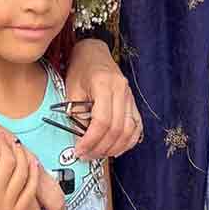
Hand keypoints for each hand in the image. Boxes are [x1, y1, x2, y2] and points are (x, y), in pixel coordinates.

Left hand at [66, 39, 141, 158]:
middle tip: (86, 156)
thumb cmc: (80, 70)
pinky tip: (115, 149)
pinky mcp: (133, 101)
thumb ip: (77, 113)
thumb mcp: (72, 89)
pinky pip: (136, 126)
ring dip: (114, 147)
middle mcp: (121, 89)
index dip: (90, 140)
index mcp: (104, 83)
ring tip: (98, 154)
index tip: (78, 150)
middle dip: (101, 147)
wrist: (94, 53)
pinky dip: (128, 141)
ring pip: (129, 130)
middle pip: (117, 128)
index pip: (101, 121)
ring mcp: (130, 95)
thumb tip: (80, 140)